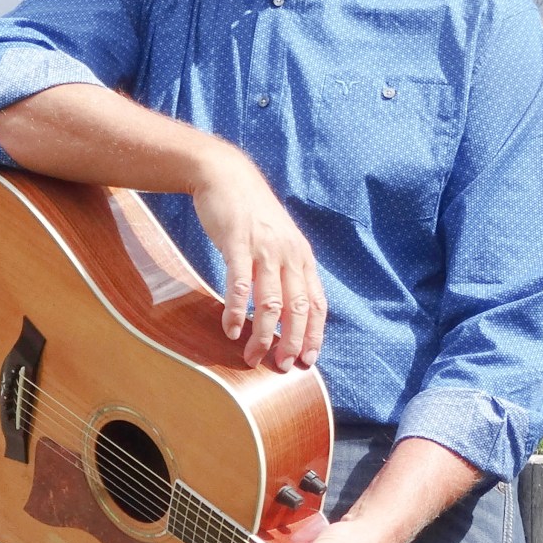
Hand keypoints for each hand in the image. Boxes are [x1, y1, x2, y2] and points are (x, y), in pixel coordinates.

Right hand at [190, 147, 326, 369]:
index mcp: (301, 255)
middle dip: (292, 342)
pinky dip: (236, 310)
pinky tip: (230, 329)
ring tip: (253, 356)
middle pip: (297, 308)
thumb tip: (286, 306)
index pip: (316, 302)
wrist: (226, 175)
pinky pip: (240, 284)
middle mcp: (288, 254)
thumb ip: (285, 268)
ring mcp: (264, 248)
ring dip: (262, 334)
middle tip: (281, 367)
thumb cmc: (251, 212)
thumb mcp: (279, 238)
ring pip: (270, 302)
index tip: (308, 360)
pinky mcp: (238, 243)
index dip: (315, 334)